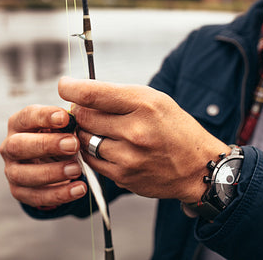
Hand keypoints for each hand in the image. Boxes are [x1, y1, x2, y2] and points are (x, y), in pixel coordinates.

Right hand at [0, 105, 86, 207]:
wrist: (53, 161)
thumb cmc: (58, 137)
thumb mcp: (61, 126)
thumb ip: (66, 123)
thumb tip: (74, 121)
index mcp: (19, 124)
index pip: (26, 117)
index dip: (44, 117)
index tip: (65, 118)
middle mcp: (10, 147)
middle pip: (18, 146)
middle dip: (47, 145)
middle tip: (73, 144)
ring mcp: (12, 171)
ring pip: (24, 175)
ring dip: (53, 173)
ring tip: (77, 170)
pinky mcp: (19, 192)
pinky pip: (36, 196)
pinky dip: (59, 194)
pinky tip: (79, 189)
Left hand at [58, 77, 230, 203]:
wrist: (197, 166)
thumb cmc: (175, 128)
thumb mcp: (155, 100)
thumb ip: (119, 96)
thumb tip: (81, 95)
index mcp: (144, 104)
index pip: (93, 93)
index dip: (71, 88)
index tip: (64, 85)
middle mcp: (135, 130)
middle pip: (84, 117)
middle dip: (81, 111)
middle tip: (88, 110)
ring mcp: (128, 157)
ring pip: (84, 140)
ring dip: (86, 133)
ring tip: (103, 130)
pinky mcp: (123, 176)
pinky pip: (91, 161)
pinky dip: (94, 152)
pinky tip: (109, 147)